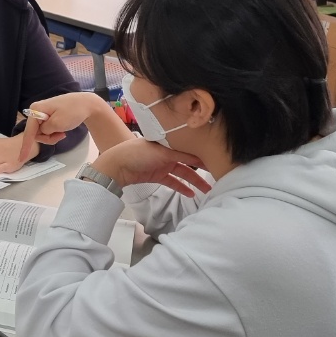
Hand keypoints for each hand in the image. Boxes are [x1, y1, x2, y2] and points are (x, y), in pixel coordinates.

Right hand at [16, 92, 105, 161]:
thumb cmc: (73, 111)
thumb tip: (42, 132)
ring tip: (63, 132)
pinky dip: (54, 133)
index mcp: (36, 109)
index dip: (25, 146)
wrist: (87, 104)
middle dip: (47, 138)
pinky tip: (62, 129)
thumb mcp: (58, 124)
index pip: (29, 131)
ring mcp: (42, 114)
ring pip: (42, 133)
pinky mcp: (48, 117)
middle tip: (61, 135)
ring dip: (52, 136)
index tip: (21, 158)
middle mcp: (36, 110)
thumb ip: (45, 131)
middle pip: (35, 133)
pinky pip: (47, 130)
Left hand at [93, 138, 211, 197]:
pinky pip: (173, 182)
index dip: (203, 154)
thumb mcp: (161, 151)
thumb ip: (181, 154)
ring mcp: (163, 164)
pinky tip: (191, 194)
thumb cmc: (137, 153)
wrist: (116, 166)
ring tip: (207, 190)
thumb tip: (199, 155)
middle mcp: (167, 152)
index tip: (217, 160)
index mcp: (168, 142)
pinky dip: (181, 188)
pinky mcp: (157, 176)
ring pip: (183, 173)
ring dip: (194, 182)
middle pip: (189, 161)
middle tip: (218, 175)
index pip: (189, 148)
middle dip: (202, 169)